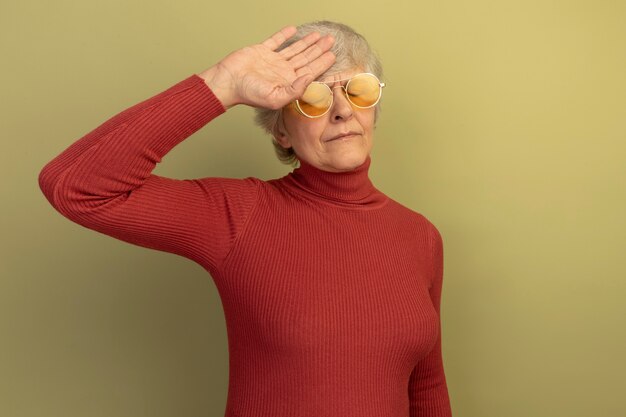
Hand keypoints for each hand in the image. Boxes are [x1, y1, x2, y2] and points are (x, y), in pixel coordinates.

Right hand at [198, 26, 335, 108]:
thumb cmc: (249, 94)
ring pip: (295, 49)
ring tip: (318, 35)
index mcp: (288, 83)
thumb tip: (309, 79)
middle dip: (319, 50)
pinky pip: (276, 40)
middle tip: (331, 41)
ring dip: (307, 42)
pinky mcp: (261, 51)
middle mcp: (282, 72)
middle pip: (306, 59)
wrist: (228, 82)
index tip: (333, 56)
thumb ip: (295, 90)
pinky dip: (284, 35)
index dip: (322, 63)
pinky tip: (294, 30)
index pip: (310, 72)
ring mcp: (272, 61)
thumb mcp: (275, 98)